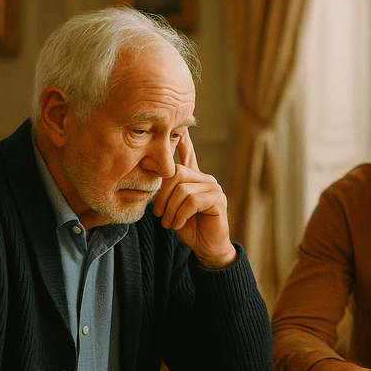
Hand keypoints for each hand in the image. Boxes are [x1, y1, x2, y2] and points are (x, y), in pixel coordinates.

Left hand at [152, 130, 236, 268]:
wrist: (205, 247)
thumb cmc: (187, 227)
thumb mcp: (171, 207)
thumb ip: (166, 191)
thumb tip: (153, 175)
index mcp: (193, 178)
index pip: (187, 153)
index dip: (182, 139)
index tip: (180, 124)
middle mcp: (204, 178)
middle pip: (175, 172)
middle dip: (162, 195)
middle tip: (158, 214)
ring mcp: (213, 187)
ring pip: (182, 189)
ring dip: (170, 210)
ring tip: (168, 223)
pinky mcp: (218, 199)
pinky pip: (191, 201)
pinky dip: (180, 215)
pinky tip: (178, 224)